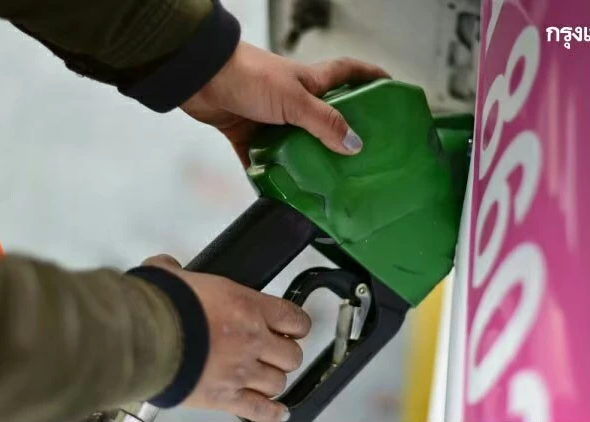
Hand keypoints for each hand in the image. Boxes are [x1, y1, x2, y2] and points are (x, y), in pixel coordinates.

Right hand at [142, 255, 310, 421]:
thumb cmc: (161, 308)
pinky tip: (277, 412)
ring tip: (267, 376)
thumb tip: (166, 268)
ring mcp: (240, 371)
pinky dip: (271, 413)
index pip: (292, 318)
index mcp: (246, 306)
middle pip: (290, 355)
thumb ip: (177, 272)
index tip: (294, 327)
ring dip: (274, 380)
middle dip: (285, 354)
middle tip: (276, 351)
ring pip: (278, 382)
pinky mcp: (224, 397)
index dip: (297, 325)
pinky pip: (259, 410)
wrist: (145, 338)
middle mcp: (251, 340)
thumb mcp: (174, 278)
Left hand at [180, 41, 389, 165]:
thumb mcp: (294, 99)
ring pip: (297, 144)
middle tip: (362, 159)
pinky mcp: (249, 135)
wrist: (199, 78)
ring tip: (325, 186)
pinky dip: (271, 176)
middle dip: (344, 136)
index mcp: (312, 82)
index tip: (390, 92)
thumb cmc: (247, 75)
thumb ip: (324, 123)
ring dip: (307, 162)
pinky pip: (264, 161)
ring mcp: (271, 118)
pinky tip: (281, 194)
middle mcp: (294, 100)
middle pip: (327, 117)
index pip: (351, 74)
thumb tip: (354, 145)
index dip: (372, 78)